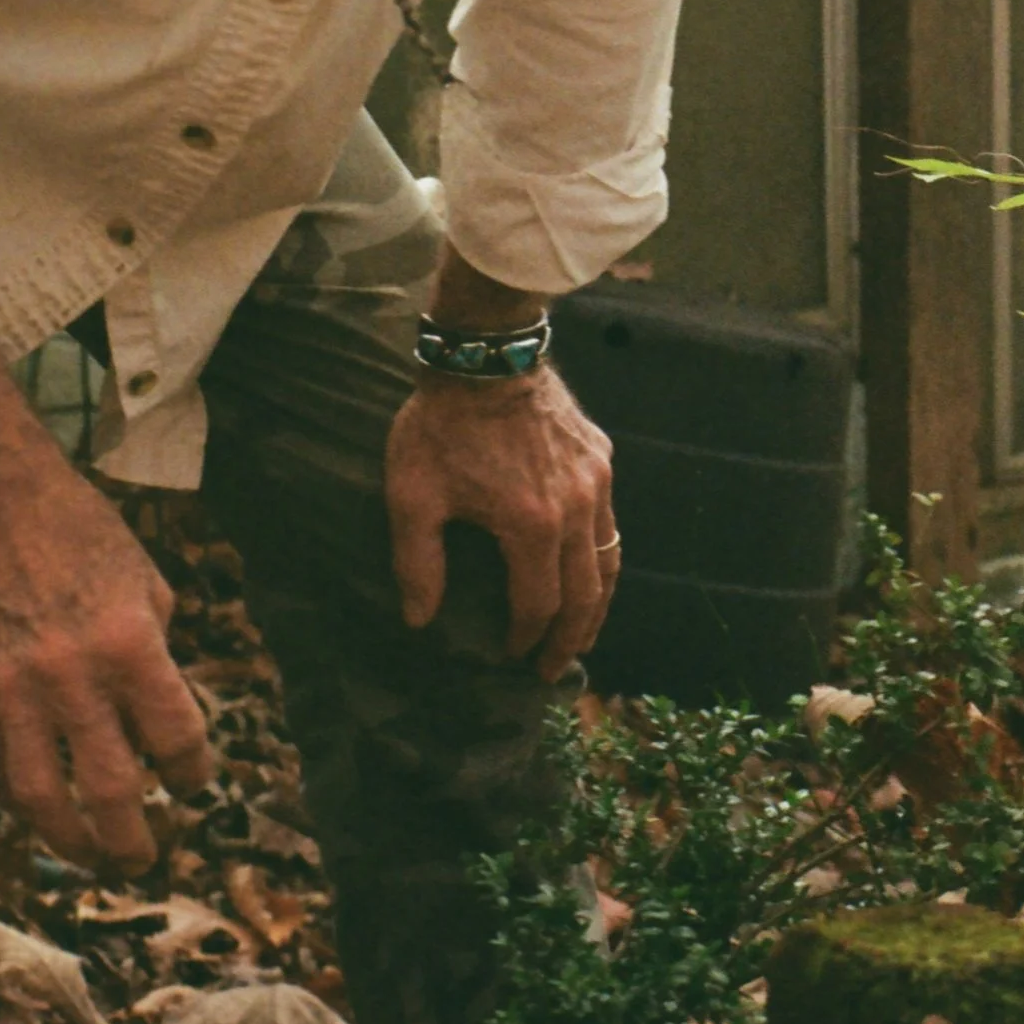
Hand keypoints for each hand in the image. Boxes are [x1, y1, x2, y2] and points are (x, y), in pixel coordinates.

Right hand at [0, 456, 213, 870]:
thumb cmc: (86, 538)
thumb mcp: (148, 586)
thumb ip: (158, 657)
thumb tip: (162, 725)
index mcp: (130, 644)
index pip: (175, 738)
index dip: (192, 772)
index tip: (193, 783)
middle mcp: (71, 675)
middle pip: (110, 789)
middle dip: (134, 838)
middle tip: (147, 860)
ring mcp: (11, 689)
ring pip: (40, 797)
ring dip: (70, 842)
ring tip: (91, 860)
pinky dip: (12, 800)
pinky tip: (35, 811)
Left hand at [385, 364, 617, 677]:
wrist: (485, 354)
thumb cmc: (442, 425)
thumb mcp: (413, 496)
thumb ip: (417, 564)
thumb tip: (419, 621)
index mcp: (532, 525)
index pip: (539, 604)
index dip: (526, 639)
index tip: (512, 658)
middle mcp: (578, 509)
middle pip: (587, 594)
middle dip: (571, 638)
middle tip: (555, 669)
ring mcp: (596, 481)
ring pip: (610, 560)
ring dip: (598, 605)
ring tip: (583, 633)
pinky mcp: (601, 456)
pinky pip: (611, 522)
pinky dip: (603, 557)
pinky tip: (587, 568)